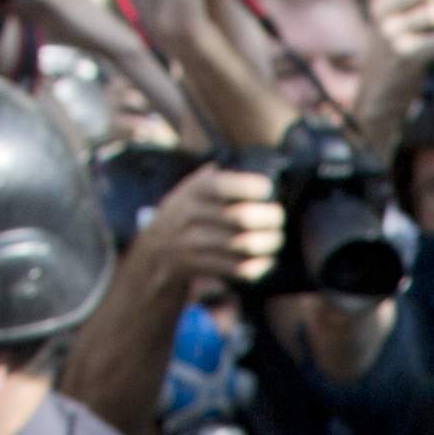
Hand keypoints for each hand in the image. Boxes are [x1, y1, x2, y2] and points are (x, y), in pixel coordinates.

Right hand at [142, 158, 281, 294]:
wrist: (155, 250)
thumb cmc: (187, 212)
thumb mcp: (192, 187)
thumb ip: (217, 176)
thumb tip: (257, 166)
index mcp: (193, 190)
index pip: (223, 185)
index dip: (251, 186)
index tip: (268, 189)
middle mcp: (190, 214)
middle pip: (240, 217)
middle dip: (268, 217)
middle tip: (279, 217)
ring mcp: (192, 242)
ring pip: (242, 244)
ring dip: (267, 242)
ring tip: (276, 238)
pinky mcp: (198, 266)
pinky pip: (236, 268)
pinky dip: (257, 265)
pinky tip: (266, 260)